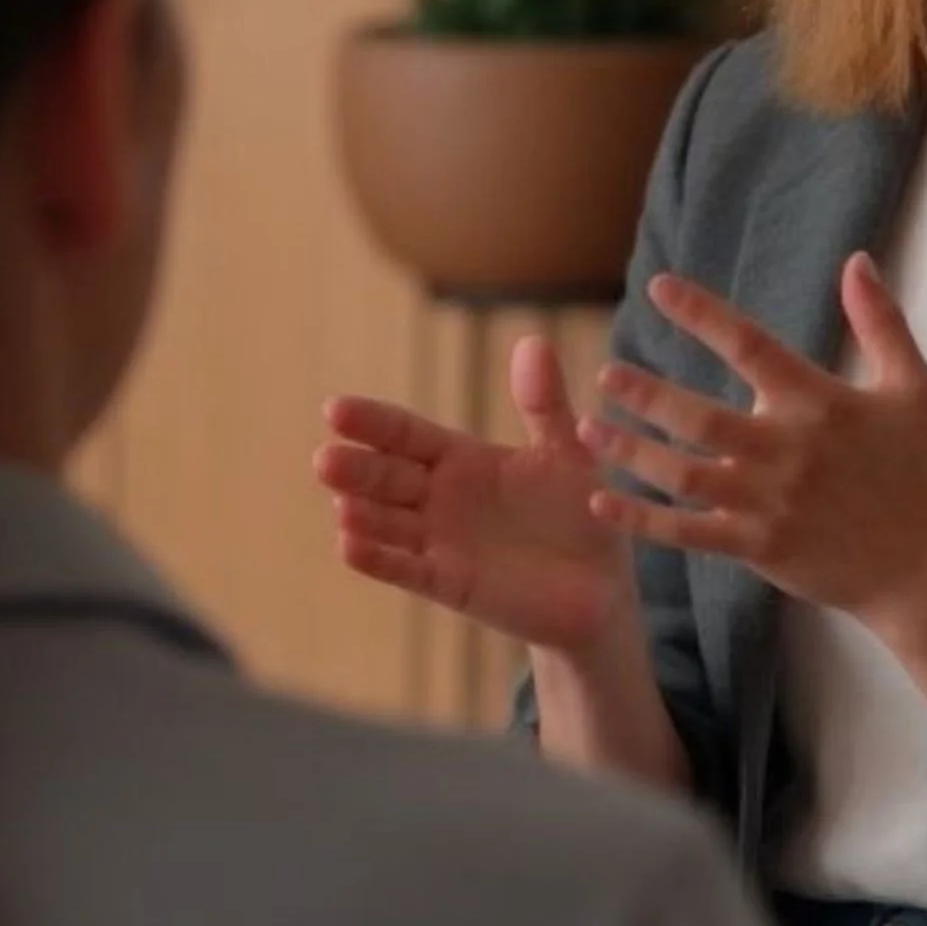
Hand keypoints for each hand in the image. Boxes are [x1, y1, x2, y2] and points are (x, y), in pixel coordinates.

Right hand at [315, 338, 632, 655]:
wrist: (602, 585)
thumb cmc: (580, 512)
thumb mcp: (565, 451)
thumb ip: (544, 403)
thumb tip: (533, 340)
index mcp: (462, 460)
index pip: (407, 435)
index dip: (373, 423)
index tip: (334, 408)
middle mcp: (442, 499)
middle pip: (388, 478)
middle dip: (358, 469)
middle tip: (325, 457)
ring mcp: (443, 543)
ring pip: (391, 525)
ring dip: (364, 514)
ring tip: (340, 503)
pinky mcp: (453, 584)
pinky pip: (411, 570)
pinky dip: (382, 560)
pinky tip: (350, 546)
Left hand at [579, 255, 926, 632]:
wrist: (924, 568)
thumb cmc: (919, 471)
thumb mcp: (914, 388)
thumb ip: (881, 322)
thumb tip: (857, 260)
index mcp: (820, 403)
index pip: (750, 346)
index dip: (701, 314)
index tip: (658, 287)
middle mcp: (788, 450)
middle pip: (701, 417)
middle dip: (647, 394)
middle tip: (605, 373)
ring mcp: (769, 503)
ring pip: (683, 475)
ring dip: (630, 450)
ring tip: (586, 427)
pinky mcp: (758, 547)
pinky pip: (687, 532)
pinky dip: (641, 518)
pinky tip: (600, 498)